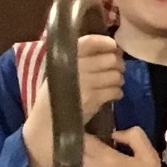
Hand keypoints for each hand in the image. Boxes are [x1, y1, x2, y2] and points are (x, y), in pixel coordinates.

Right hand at [24, 35, 124, 166]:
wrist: (47, 124)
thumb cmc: (58, 97)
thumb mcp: (64, 74)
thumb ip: (82, 61)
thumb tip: (113, 50)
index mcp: (64, 60)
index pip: (87, 43)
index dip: (103, 42)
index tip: (112, 45)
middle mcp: (74, 69)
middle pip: (109, 59)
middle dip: (117, 64)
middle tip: (117, 69)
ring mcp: (83, 84)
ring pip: (115, 75)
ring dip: (118, 80)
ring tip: (111, 85)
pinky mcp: (92, 99)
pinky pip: (115, 91)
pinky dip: (117, 93)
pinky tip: (110, 96)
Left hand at [69, 128, 166, 166]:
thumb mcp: (151, 157)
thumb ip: (134, 137)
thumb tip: (114, 134)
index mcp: (107, 158)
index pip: (83, 139)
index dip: (86, 136)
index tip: (92, 138)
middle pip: (74, 153)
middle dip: (80, 150)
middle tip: (90, 152)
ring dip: (77, 166)